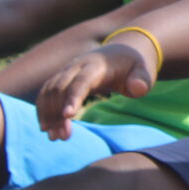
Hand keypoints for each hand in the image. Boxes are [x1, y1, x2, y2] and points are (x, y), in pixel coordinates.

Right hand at [36, 42, 156, 139]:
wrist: (122, 51)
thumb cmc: (134, 65)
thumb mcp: (144, 71)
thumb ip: (142, 80)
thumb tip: (137, 89)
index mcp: (97, 65)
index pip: (82, 82)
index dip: (73, 97)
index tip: (67, 116)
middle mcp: (78, 66)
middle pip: (60, 88)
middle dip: (56, 113)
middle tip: (60, 138)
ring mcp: (68, 71)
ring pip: (50, 91)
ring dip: (48, 114)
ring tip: (54, 137)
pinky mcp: (63, 78)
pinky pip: (47, 92)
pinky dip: (44, 109)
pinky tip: (48, 127)